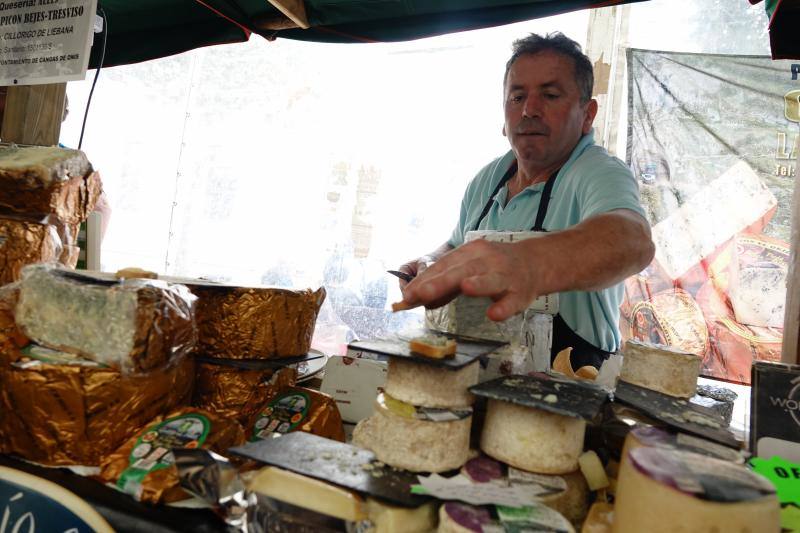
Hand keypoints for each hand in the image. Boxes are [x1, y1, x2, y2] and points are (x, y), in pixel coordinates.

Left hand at [401, 239, 544, 321]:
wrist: (536, 262)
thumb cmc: (495, 267)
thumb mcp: (470, 266)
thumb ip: (446, 282)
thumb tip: (417, 297)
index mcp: (471, 253)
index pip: (445, 265)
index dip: (426, 279)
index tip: (407, 293)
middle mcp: (487, 261)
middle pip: (462, 270)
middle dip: (441, 282)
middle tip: (420, 293)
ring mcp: (506, 276)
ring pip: (491, 280)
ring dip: (478, 284)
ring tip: (464, 289)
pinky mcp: (521, 292)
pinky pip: (512, 301)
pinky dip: (503, 307)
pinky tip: (494, 314)